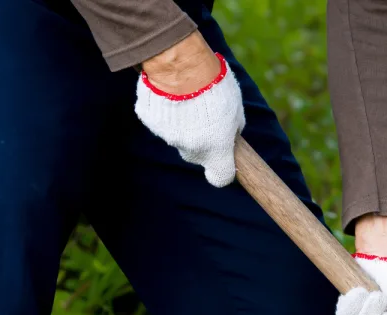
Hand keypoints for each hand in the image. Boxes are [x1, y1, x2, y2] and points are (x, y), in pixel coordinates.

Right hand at [135, 31, 244, 186]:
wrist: (182, 65)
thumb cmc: (215, 85)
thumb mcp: (236, 107)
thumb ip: (234, 127)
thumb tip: (232, 132)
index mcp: (216, 152)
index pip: (221, 177)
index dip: (223, 169)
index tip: (224, 159)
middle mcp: (191, 151)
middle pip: (196, 154)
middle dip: (201, 141)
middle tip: (205, 117)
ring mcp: (168, 137)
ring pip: (177, 136)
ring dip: (182, 123)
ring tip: (187, 98)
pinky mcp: (150, 121)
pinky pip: (159, 120)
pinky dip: (164, 110)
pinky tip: (169, 92)